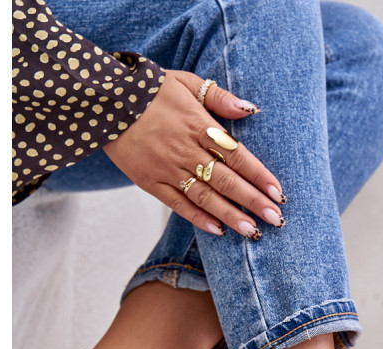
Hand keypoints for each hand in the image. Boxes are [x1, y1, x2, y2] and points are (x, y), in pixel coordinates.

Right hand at [103, 70, 284, 237]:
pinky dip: (199, 218)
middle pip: (227, 181)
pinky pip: (178, 204)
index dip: (259, 176)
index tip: (278, 193)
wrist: (104, 99)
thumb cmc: (150, 89)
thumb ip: (220, 98)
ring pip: (206, 198)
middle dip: (253, 202)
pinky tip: (218, 230)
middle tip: (275, 220)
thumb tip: (250, 109)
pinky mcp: (150, 182)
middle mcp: (187, 151)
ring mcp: (168, 169)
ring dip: (231, 216)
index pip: (237, 155)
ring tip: (252, 232)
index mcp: (199, 126)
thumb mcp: (187, 82)